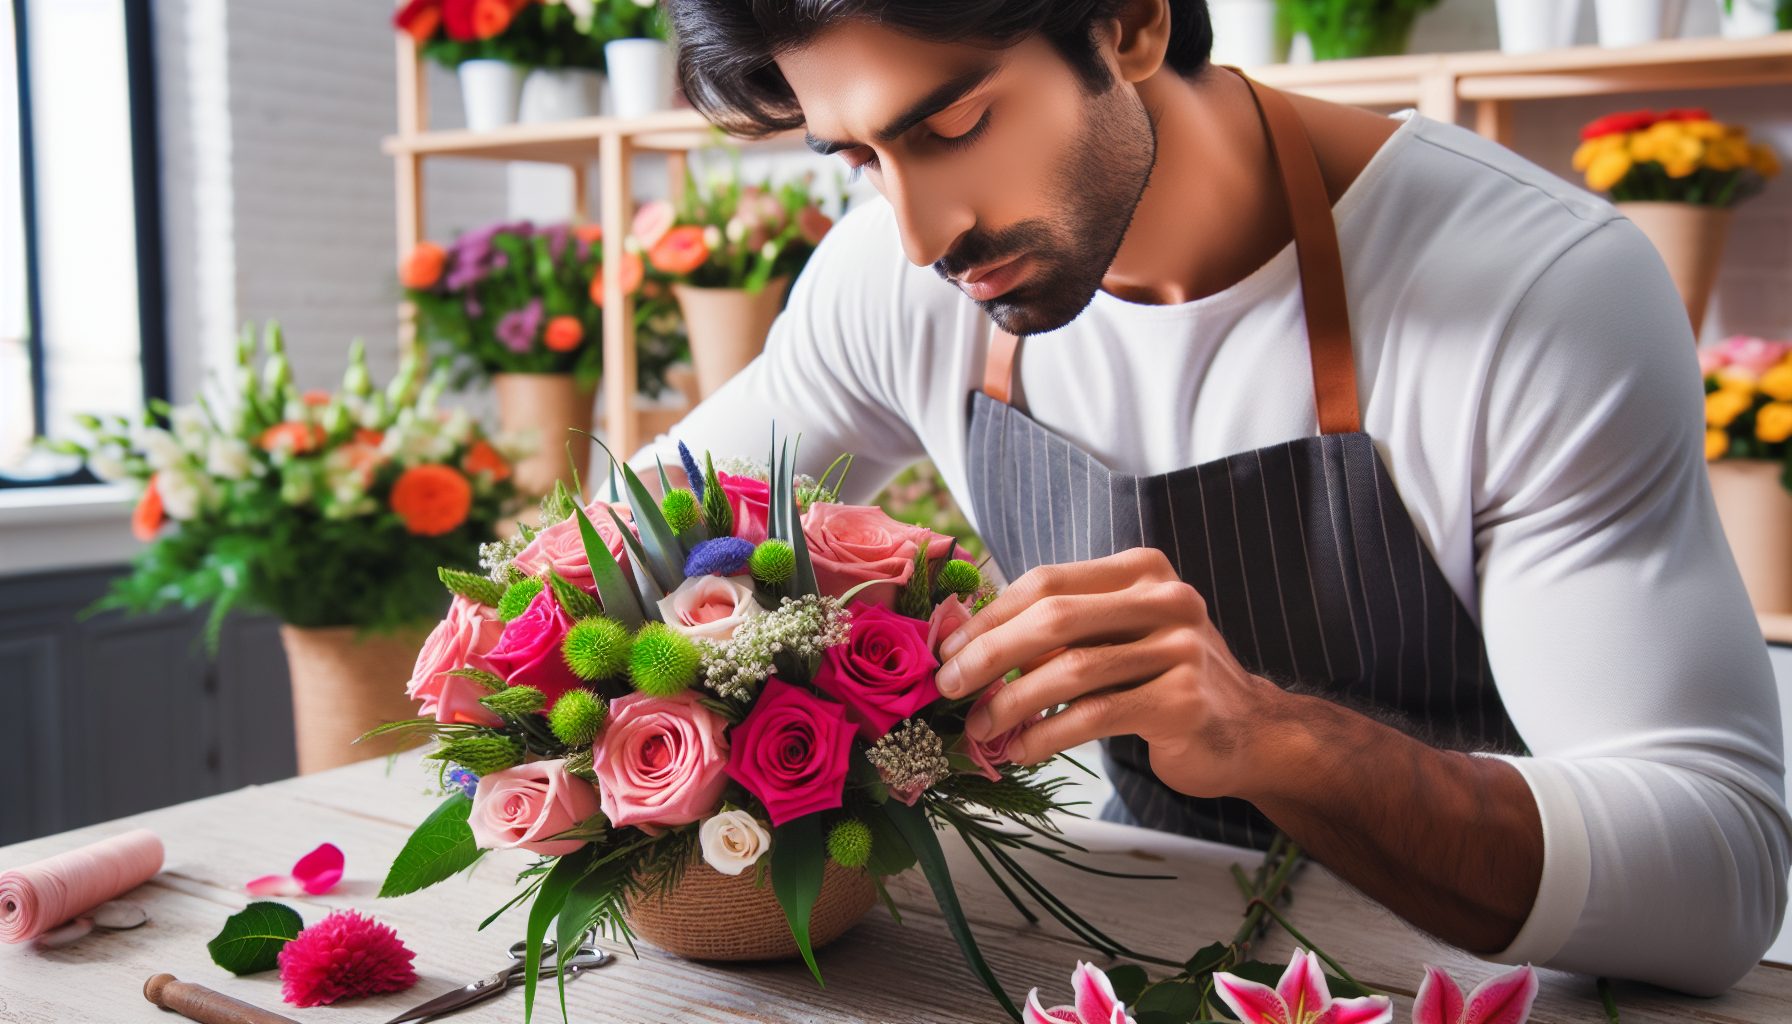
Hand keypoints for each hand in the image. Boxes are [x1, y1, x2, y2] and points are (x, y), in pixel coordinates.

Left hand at [935, 547, 1285, 800]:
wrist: (1248, 732)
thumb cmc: (1162, 681)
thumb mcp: (1117, 638)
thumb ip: (1059, 630)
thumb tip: (965, 643)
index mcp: (1142, 570)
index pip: (1047, 582)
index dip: (989, 616)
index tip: (947, 650)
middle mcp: (1166, 599)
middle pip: (1053, 619)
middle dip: (988, 655)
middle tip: (947, 688)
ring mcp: (1181, 649)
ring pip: (1070, 670)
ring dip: (1010, 703)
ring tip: (978, 730)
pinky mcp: (1184, 701)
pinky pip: (1094, 716)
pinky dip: (1046, 736)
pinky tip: (1020, 751)